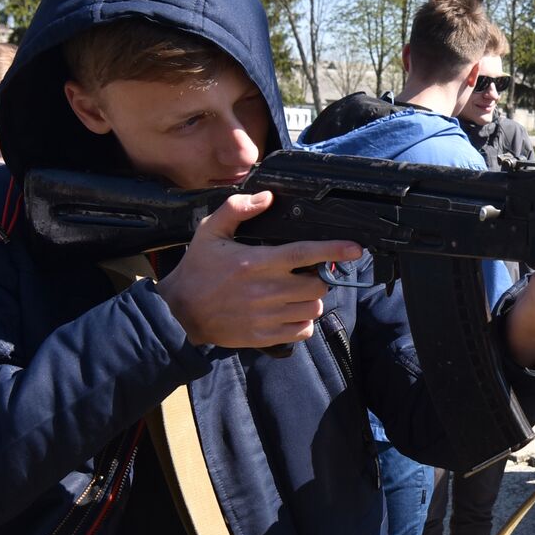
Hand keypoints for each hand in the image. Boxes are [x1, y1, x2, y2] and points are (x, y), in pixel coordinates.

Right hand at [155, 191, 362, 349]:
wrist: (178, 313)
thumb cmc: (197, 270)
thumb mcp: (210, 232)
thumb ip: (237, 210)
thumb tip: (267, 197)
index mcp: (257, 262)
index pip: (305, 254)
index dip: (334, 250)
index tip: (355, 248)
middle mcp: (266, 290)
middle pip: (317, 285)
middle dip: (320, 278)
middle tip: (308, 274)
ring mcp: (267, 316)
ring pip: (313, 309)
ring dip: (313, 300)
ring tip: (298, 293)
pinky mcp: (265, 337)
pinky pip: (302, 330)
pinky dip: (304, 322)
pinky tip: (291, 312)